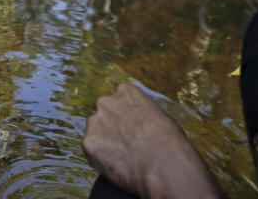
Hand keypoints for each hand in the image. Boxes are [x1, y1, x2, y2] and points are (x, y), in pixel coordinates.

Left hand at [83, 83, 222, 198]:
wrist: (163, 164)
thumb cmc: (169, 142)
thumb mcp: (160, 116)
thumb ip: (142, 113)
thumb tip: (141, 123)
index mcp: (125, 92)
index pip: (119, 100)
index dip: (125, 116)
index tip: (132, 128)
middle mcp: (106, 102)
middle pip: (104, 114)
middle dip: (111, 127)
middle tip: (125, 144)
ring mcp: (95, 122)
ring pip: (95, 132)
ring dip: (104, 142)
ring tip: (122, 157)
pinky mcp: (89, 143)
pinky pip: (92, 151)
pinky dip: (100, 159)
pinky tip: (116, 165)